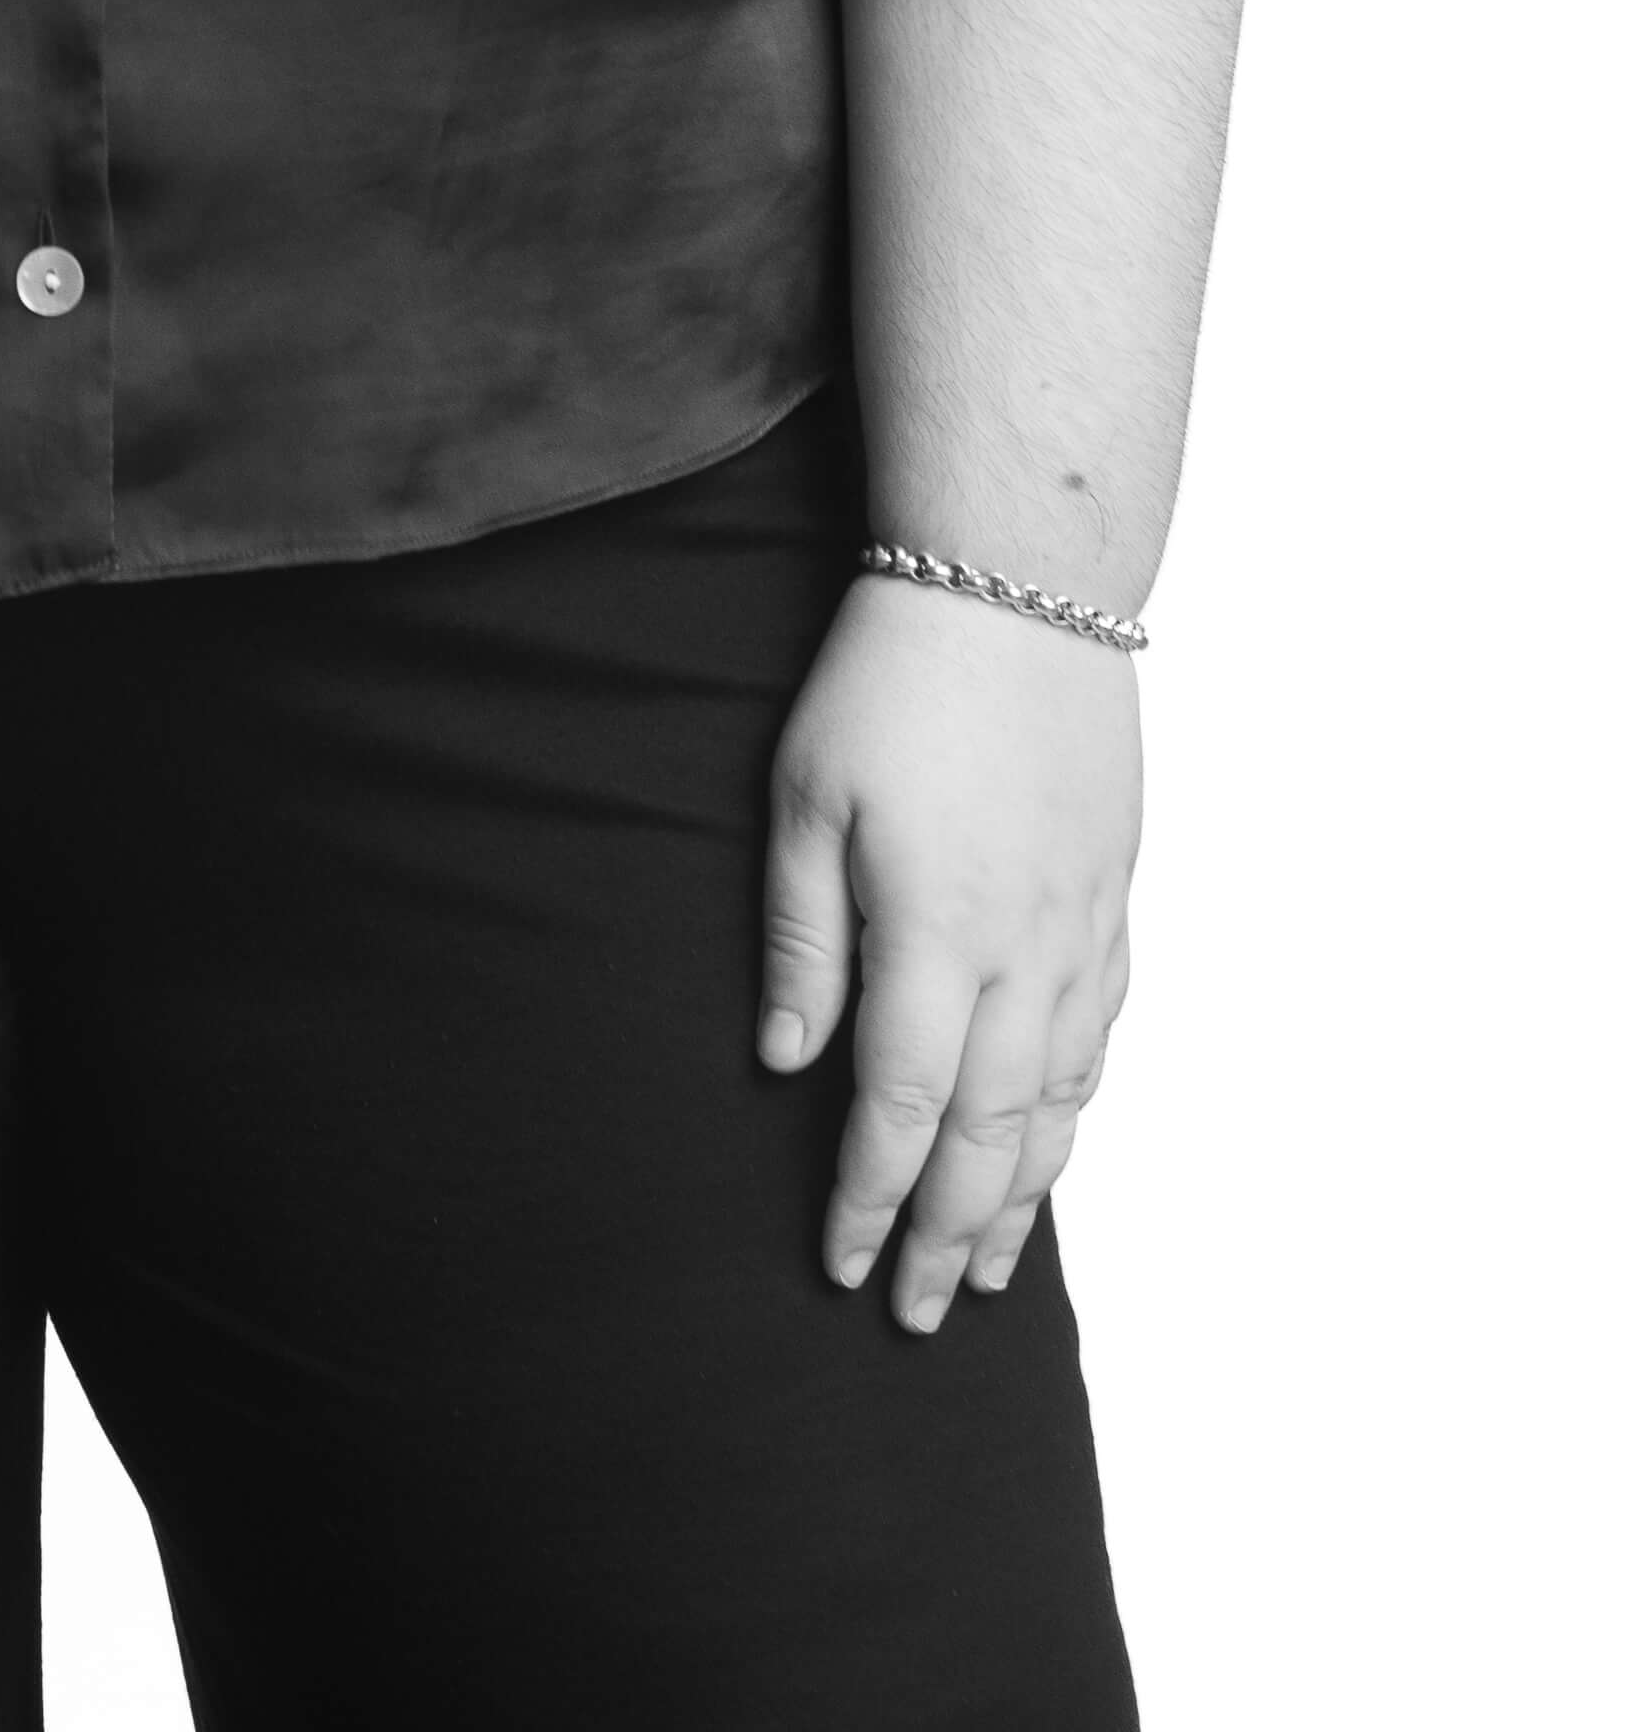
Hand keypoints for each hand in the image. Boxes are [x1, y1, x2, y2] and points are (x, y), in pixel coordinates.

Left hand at [757, 571, 1141, 1331]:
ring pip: (1059, 1102)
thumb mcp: (806, 799)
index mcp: (937, 935)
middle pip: (992, 1136)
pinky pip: (1101, 1036)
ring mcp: (1082, 929)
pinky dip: (1076, 1111)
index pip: (903, 1111)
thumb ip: (802, 942)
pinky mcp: (1114, 898)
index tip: (840, 1265)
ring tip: (991, 1275)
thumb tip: (787, 1065)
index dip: (872, 1200)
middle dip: (950, 1236)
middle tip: (917, 1314)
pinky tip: (1054, 1143)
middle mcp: (1024, 953)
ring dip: (1024, 1199)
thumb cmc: (890, 682)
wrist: (1019, 587)